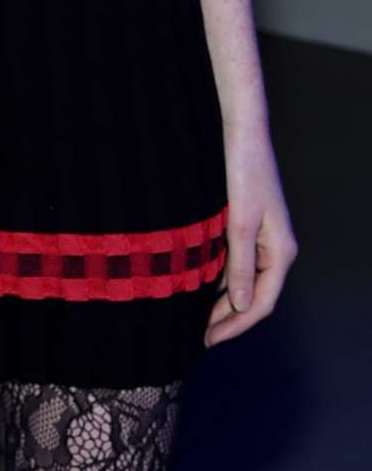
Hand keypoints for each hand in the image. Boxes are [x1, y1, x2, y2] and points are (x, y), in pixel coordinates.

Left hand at [205, 128, 295, 347]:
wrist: (238, 130)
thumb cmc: (243, 170)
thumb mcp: (239, 221)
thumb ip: (240, 264)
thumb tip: (243, 306)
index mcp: (280, 251)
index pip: (261, 303)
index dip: (236, 325)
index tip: (208, 340)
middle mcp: (272, 248)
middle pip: (252, 295)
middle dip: (226, 317)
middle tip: (195, 336)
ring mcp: (258, 236)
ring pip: (240, 279)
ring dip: (219, 299)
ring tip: (191, 317)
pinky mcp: (242, 224)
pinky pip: (231, 261)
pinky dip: (215, 276)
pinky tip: (194, 284)